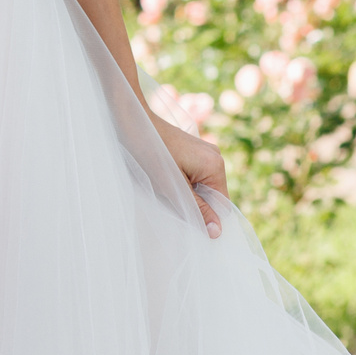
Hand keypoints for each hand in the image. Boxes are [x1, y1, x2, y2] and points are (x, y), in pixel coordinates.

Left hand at [152, 115, 227, 238]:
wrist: (133, 121)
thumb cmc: (150, 154)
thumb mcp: (173, 187)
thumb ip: (198, 209)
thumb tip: (218, 233)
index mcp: (215, 166)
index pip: (222, 205)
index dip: (207, 217)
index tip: (188, 220)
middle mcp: (216, 156)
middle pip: (214, 195)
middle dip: (196, 203)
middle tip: (173, 201)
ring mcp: (206, 151)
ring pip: (203, 186)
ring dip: (188, 193)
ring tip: (168, 187)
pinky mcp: (195, 150)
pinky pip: (196, 175)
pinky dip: (185, 182)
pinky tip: (168, 178)